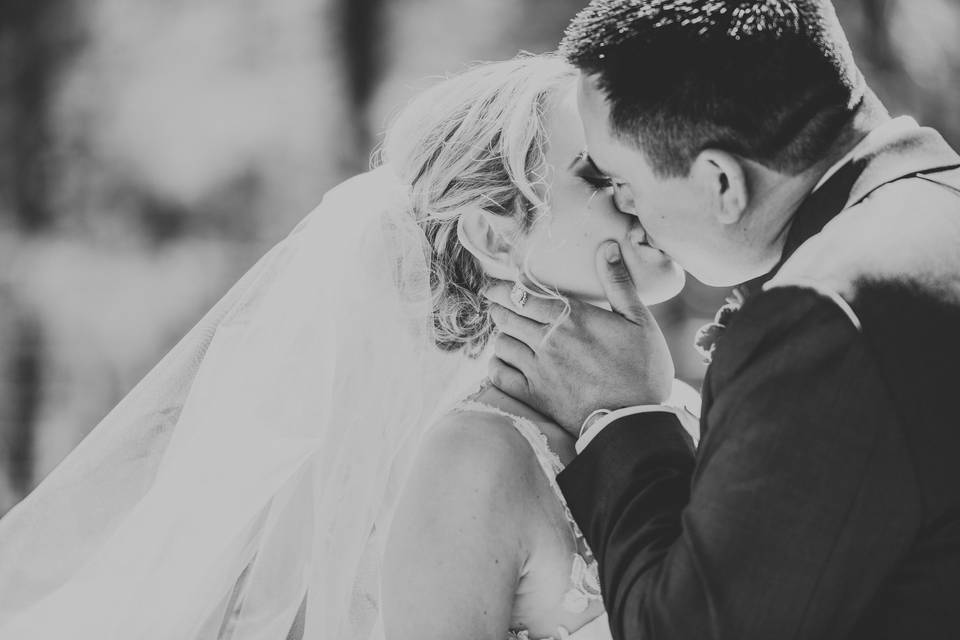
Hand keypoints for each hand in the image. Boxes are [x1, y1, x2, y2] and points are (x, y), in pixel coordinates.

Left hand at [485, 241, 674, 435]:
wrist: (635, 420)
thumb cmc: (643, 369)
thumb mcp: (639, 320)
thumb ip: (618, 283)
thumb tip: (607, 246)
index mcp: (571, 317)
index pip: (524, 295)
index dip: (504, 289)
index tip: (495, 287)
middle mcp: (548, 340)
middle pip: (507, 316)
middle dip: (499, 308)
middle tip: (496, 305)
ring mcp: (537, 369)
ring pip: (502, 343)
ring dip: (501, 335)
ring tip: (506, 332)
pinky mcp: (534, 396)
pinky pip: (499, 374)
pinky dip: (496, 364)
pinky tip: (503, 361)